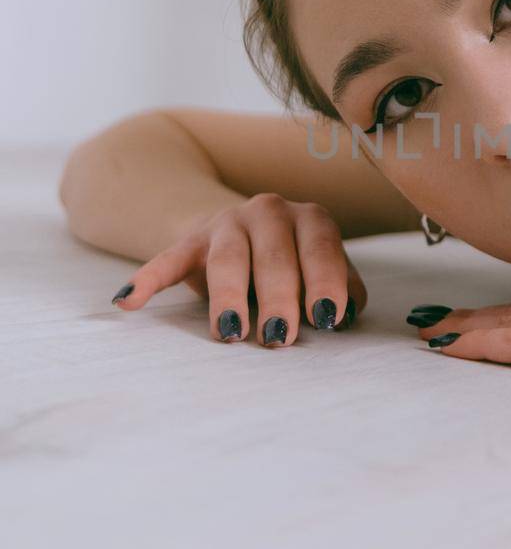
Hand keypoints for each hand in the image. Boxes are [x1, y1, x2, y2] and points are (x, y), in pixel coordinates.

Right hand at [109, 192, 368, 346]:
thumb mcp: (322, 270)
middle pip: (274, 255)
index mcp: (310, 219)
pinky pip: (167, 260)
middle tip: (280, 337)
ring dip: (229, 296)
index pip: (321, 248)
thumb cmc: (297, 264)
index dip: (325, 282)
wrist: (244, 231)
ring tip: (231, 332)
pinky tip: (127, 302)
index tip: (327, 318)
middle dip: (279, 297)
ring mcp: (226, 224)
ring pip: (227, 258)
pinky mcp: (190, 242)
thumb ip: (341, 288)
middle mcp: (269, 211)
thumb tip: (344, 316)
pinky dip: (146, 280)